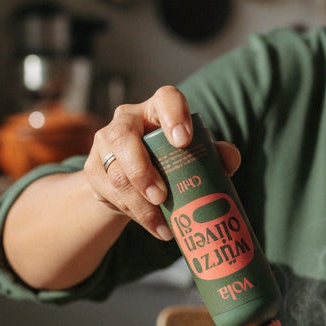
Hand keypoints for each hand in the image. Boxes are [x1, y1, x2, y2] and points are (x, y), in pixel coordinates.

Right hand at [85, 85, 240, 240]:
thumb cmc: (173, 161)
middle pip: (125, 136)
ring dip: (140, 202)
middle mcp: (128, 119)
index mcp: (158, 109)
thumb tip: (230, 159)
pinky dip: (135, 213)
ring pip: (117, 171)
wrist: (135, 182)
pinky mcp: (94, 168)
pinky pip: (111, 191)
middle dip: (143, 170)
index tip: (183, 141)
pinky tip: (155, 226)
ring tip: (162, 223)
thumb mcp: (196, 156)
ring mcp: (106, 142)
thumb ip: (217, 155)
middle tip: (162, 196)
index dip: (174, 115)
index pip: (166, 98)